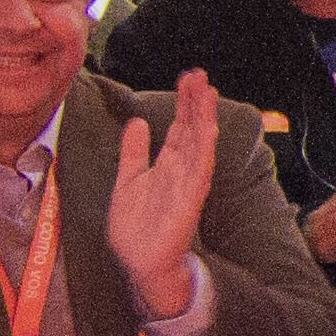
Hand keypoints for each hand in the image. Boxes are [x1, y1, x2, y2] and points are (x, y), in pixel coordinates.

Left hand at [108, 68, 223, 323]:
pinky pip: (200, 169)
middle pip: (192, 129)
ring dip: (204, 117)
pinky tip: (208, 128)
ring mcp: (188, 183)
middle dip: (195, 102)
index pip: (180, 127)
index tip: (187, 78)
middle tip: (199, 74)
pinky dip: (205, 148)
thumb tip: (138, 121)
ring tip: (207, 91)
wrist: (139, 261)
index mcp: (168, 164)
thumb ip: (134, 151)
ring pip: (200, 143)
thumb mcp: (128, 179)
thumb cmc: (135, 227)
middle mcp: (181, 170)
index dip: (183, 103)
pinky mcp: (190, 198)